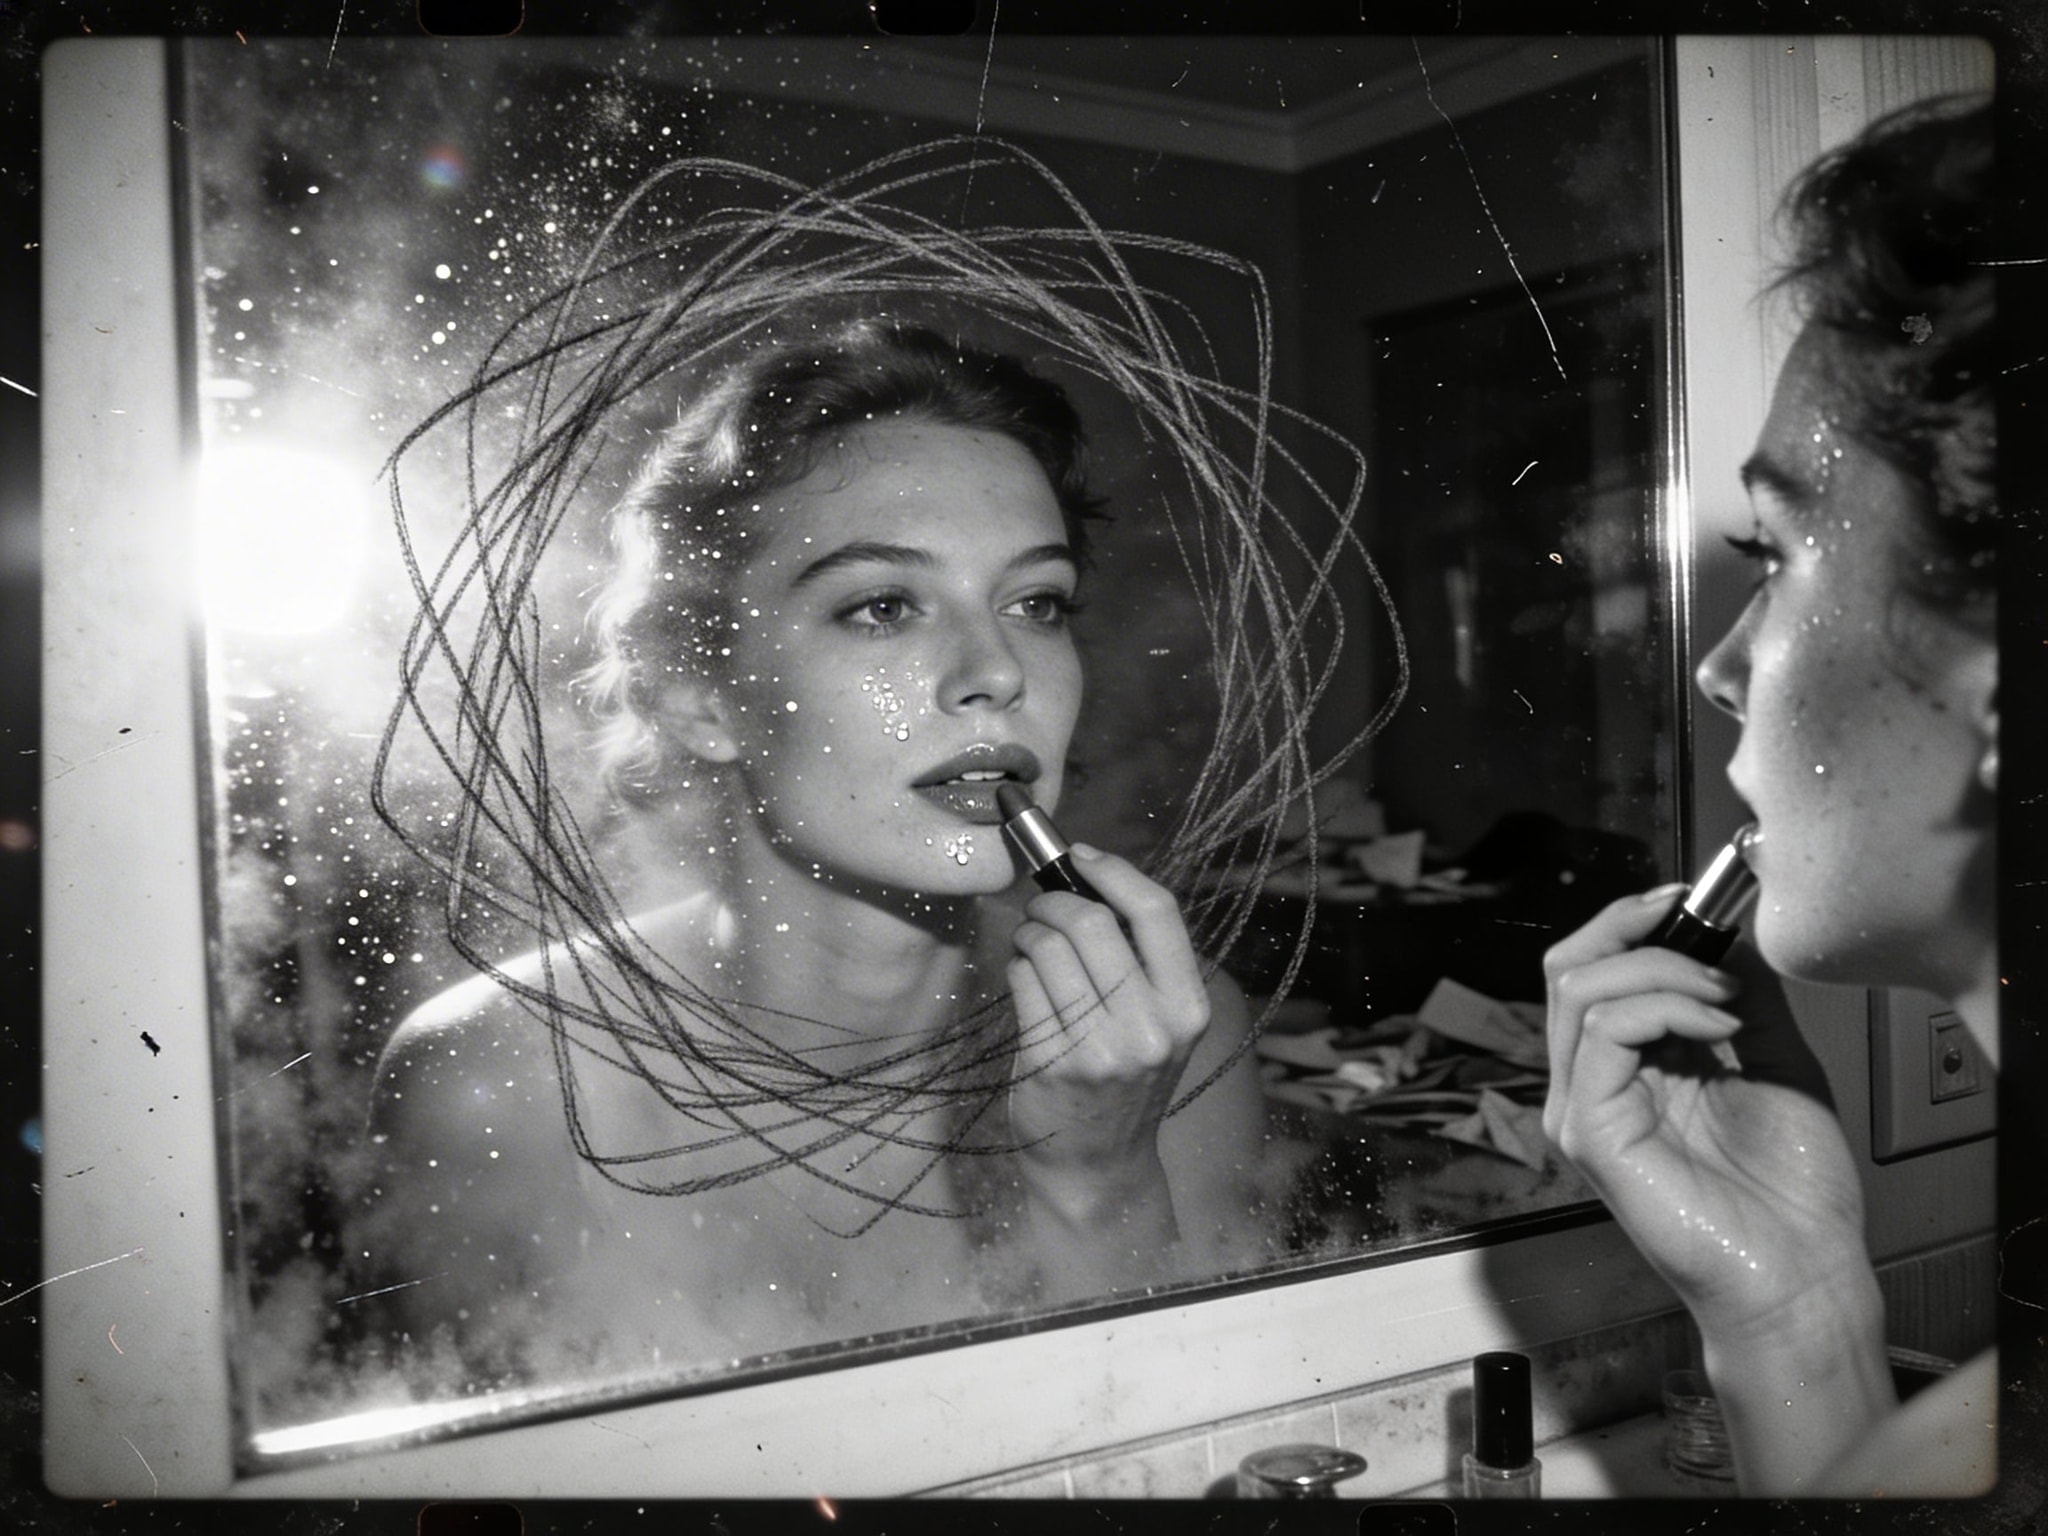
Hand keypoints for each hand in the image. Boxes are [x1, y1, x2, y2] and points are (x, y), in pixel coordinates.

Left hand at [1003, 844, 1209, 1233]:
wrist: (1098, 1164)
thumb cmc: (1124, 1079)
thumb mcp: (1159, 1024)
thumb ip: (1140, 959)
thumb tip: (1088, 876)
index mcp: (1188, 1009)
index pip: (1158, 913)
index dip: (1114, 871)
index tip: (1081, 855)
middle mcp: (1152, 1028)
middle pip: (1093, 921)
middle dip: (1054, 900)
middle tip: (1041, 907)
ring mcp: (1101, 1048)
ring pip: (1048, 946)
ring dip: (1029, 932)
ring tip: (1031, 947)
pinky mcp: (1052, 1061)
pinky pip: (1022, 980)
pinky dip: (1015, 965)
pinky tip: (1023, 978)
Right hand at [1542, 887, 1868, 1331]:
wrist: (1803, 1272)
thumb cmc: (1792, 1194)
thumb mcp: (1778, 1062)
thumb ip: (1746, 998)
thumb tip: (1731, 933)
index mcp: (1628, 1069)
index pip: (1594, 969)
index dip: (1633, 922)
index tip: (1691, 900)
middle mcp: (1593, 1085)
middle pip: (1568, 967)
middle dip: (1631, 926)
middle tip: (1692, 920)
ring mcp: (1583, 1109)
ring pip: (1580, 988)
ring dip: (1661, 968)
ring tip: (1725, 996)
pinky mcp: (1590, 1133)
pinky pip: (1603, 1033)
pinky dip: (1663, 1006)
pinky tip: (1718, 1024)